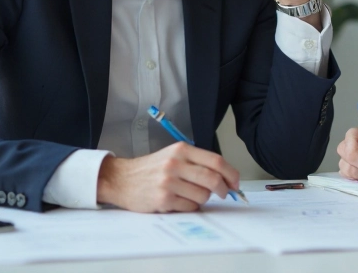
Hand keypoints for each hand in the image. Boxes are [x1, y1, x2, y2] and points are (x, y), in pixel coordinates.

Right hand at [96, 142, 239, 212]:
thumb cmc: (151, 169)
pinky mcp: (163, 199)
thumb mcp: (174, 156)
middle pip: (213, 179)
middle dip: (224, 189)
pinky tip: (180, 201)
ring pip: (203, 195)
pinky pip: (190, 207)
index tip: (235, 182)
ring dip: (203, 199)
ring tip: (191, 195)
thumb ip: (197, 163)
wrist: (122, 179)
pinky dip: (191, 206)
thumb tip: (225, 177)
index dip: (231, 174)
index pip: (216, 161)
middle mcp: (175, 164)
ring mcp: (169, 182)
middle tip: (224, 193)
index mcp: (182, 150)